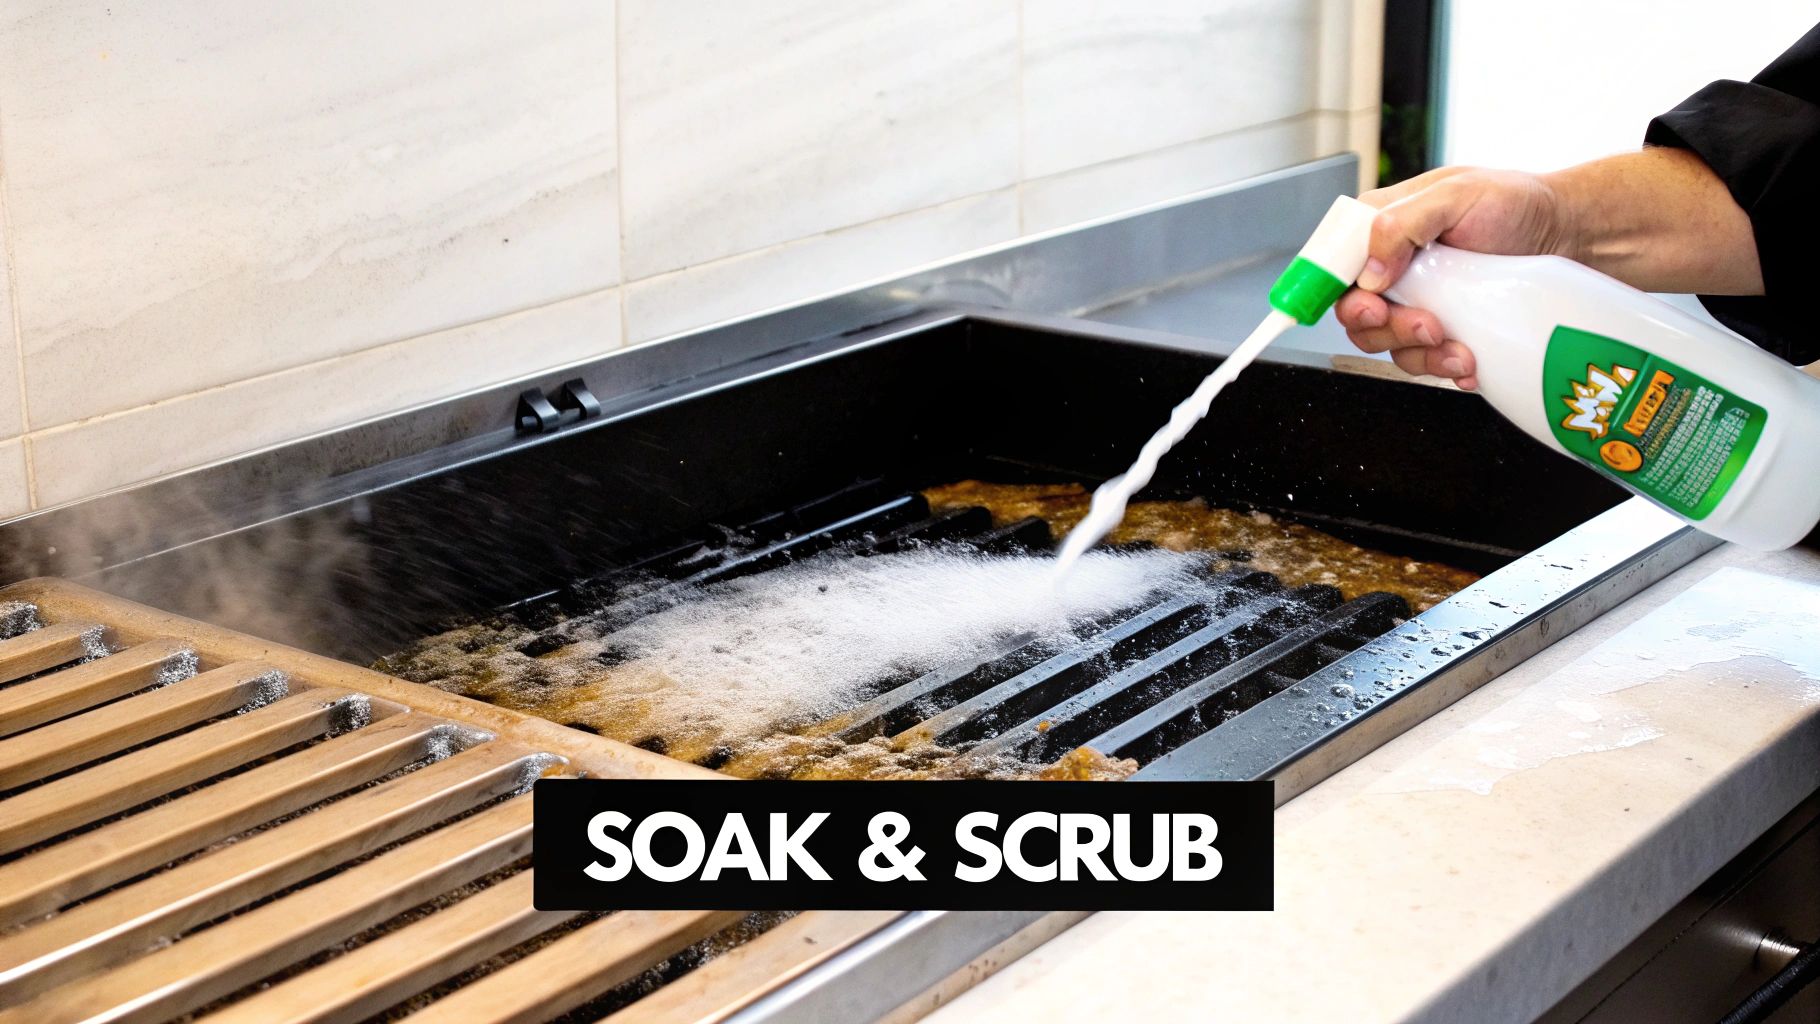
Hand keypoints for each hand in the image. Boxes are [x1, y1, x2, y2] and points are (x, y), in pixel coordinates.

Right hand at [1334, 167, 1570, 390]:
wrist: (1569, 235)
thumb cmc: (1516, 203)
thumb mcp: (1457, 194)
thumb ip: (1403, 224)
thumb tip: (1369, 272)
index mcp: (1381, 228)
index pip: (1332, 264)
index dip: (1334, 292)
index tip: (1367, 306)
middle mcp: (1391, 267)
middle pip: (1355, 315)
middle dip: (1386, 328)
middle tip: (1424, 323)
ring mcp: (1416, 302)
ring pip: (1387, 344)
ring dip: (1419, 352)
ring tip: (1457, 346)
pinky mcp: (1442, 330)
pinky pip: (1423, 360)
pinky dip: (1443, 367)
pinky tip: (1469, 361)